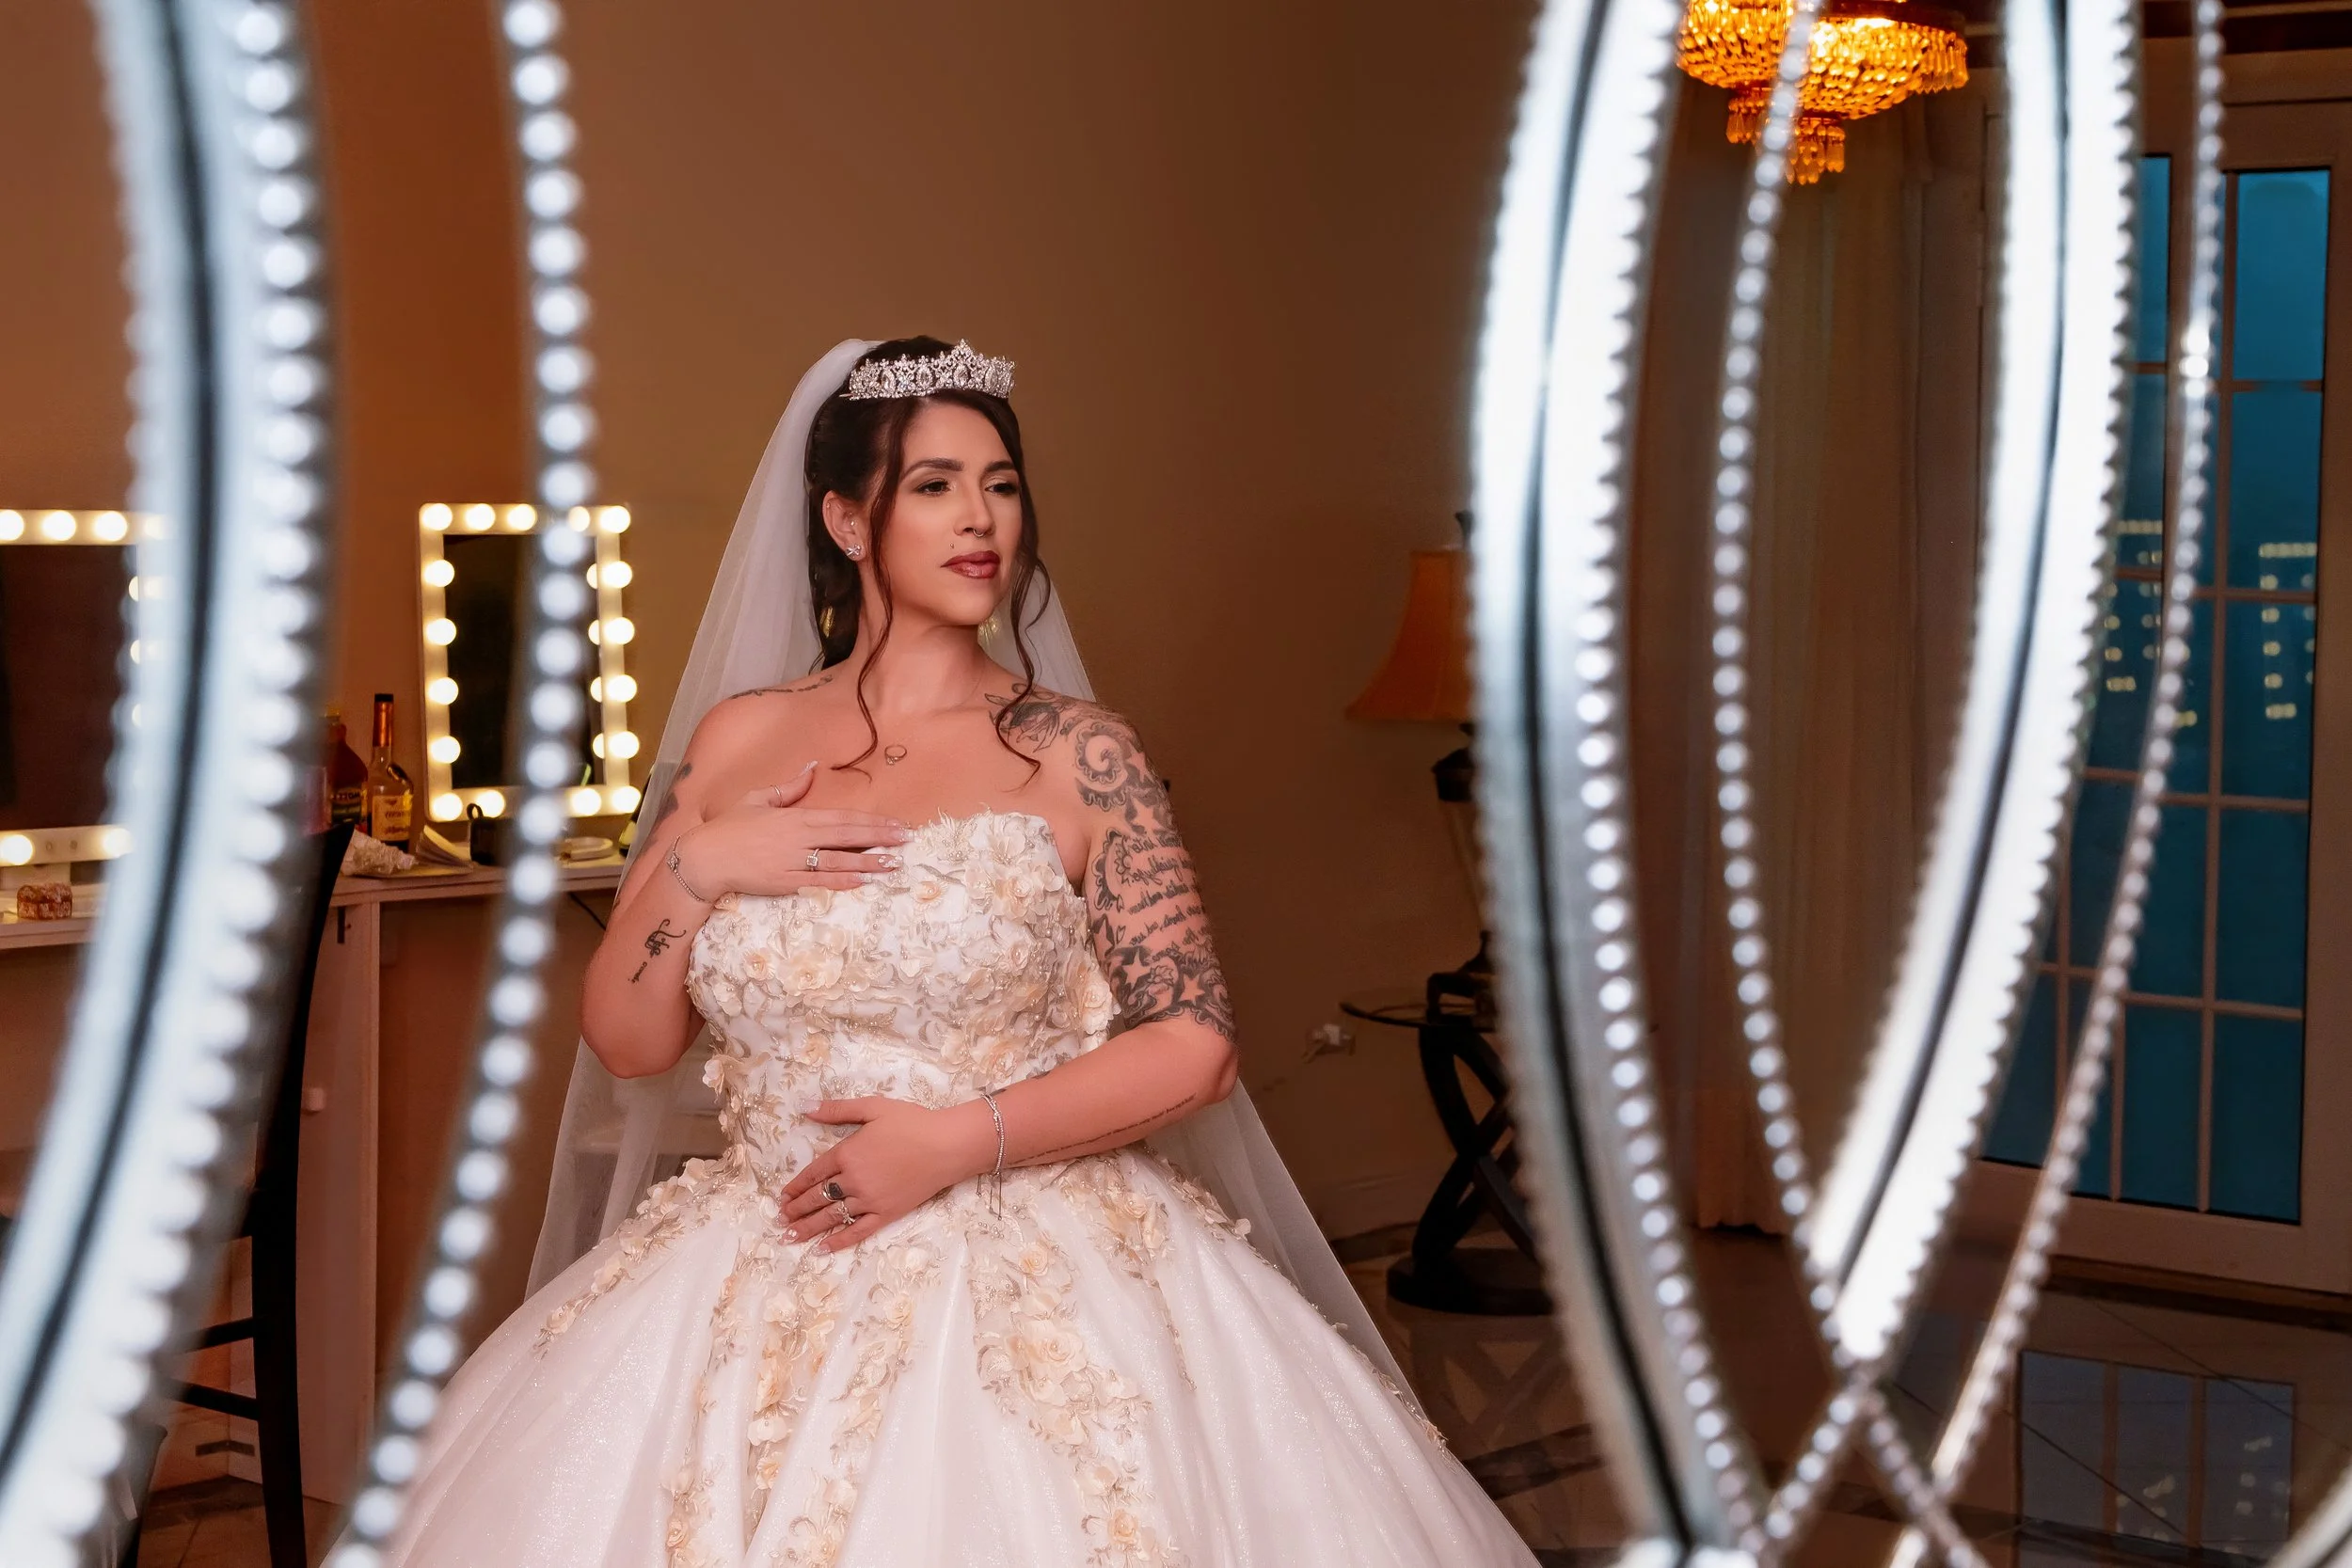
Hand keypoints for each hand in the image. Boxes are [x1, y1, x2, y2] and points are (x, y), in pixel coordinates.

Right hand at [674, 761, 910, 898]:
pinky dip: (843, 881)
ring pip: (839, 862)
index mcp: (795, 817)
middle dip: (880, 838)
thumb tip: (812, 767)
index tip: (897, 823)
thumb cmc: (729, 827)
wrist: (705, 858)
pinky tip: (864, 882)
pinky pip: (820, 882)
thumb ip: (789, 787)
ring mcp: (793, 863)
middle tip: (907, 840)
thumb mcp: (757, 799)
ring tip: (895, 864)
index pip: (842, 818)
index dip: (872, 821)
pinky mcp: (785, 884)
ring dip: (869, 863)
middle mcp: (799, 839)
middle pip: (847, 837)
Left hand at [778, 1096, 993, 1251]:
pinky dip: (838, 1242)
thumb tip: (805, 1108)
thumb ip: (838, 1110)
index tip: (782, 1196)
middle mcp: (853, 1180)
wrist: (947, 1146)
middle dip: (796, 1209)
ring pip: (831, 1217)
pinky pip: (857, 1232)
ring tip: (789, 1236)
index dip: (795, 1186)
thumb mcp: (873, 1107)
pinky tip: (822, 1249)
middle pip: (817, 1197)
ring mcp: (869, 1200)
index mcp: (847, 1153)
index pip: (813, 1173)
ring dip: (807, 1228)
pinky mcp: (886, 1214)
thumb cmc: (912, 1122)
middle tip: (780, 1218)